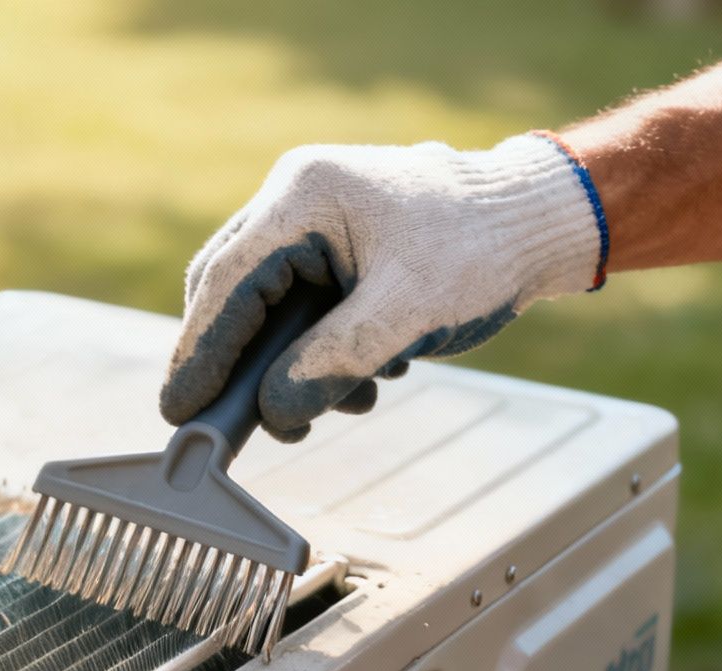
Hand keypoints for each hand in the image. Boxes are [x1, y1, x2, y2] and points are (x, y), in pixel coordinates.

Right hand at [161, 133, 605, 441]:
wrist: (541, 220)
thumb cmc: (484, 250)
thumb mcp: (407, 315)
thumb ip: (334, 362)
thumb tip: (275, 411)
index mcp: (304, 195)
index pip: (227, 282)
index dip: (199, 351)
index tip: (180, 410)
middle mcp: (297, 196)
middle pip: (229, 288)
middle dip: (232, 362)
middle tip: (225, 425)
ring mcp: (314, 216)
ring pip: (263, 301)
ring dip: (282, 362)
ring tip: (328, 408)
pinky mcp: (335, 242)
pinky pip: (298, 302)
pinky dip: (313, 349)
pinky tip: (360, 381)